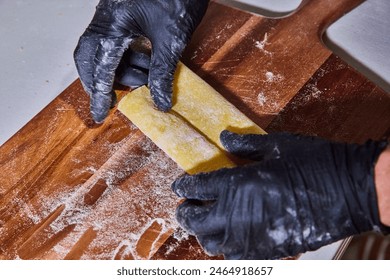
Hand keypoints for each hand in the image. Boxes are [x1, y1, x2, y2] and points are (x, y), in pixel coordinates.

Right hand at [74, 0, 208, 122]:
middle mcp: (105, 19)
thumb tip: (159, 100)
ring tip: (144, 78)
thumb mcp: (171, 40)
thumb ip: (162, 72)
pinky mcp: (121, 16)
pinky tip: (143, 65)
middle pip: (90, 58)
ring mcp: (111, 16)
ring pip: (103, 52)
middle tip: (113, 99)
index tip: (99, 113)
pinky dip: (125, 59)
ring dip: (119, 70)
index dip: (100, 93)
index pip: (101, 66)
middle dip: (101, 81)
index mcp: (113, 23)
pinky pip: (114, 43)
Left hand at [172, 131, 388, 258]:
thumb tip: (225, 137)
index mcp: (237, 184)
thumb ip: (245, 144)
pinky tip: (230, 237)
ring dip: (204, 232)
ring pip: (211, 243)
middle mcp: (237, 214)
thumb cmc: (314, 164)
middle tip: (187, 206)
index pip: (196, 188)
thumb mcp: (277, 145)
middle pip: (195, 221)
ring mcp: (251, 237)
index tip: (180, 186)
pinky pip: (235, 257)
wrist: (350, 191)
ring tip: (207, 222)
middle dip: (185, 213)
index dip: (184, 187)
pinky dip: (226, 248)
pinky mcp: (267, 251)